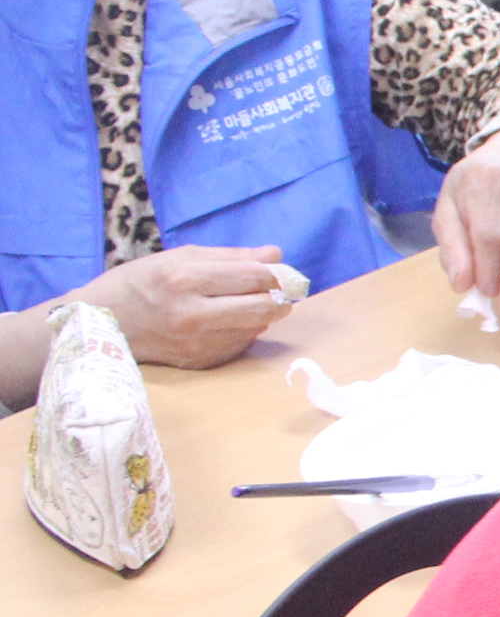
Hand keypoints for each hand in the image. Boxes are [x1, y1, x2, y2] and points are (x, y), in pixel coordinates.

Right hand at [76, 243, 296, 367]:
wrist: (102, 322)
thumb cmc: (140, 282)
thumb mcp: (179, 257)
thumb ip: (231, 257)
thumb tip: (275, 254)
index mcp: (184, 280)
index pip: (253, 278)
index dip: (275, 274)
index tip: (280, 272)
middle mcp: (191, 314)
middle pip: (262, 307)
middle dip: (279, 297)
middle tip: (280, 290)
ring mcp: (195, 342)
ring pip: (255, 327)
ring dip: (263, 314)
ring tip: (251, 301)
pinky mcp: (198, 361)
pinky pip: (239, 344)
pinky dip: (243, 330)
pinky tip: (228, 320)